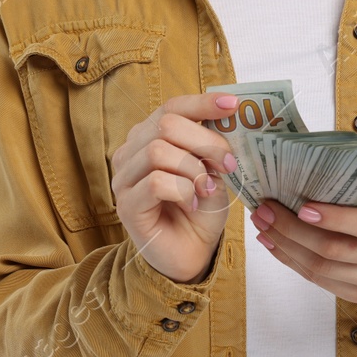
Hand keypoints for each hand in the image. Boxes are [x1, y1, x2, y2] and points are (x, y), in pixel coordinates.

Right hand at [111, 92, 241, 283]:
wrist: (190, 254)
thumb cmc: (199, 210)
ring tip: (207, 188)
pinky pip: (157, 182)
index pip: (171, 107)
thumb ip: (211, 147)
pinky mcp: (126, 205)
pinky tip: (192, 202)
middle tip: (228, 163)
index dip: (202, 102)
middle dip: (205, 141)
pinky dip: (183, 190)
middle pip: (165, 124)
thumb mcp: (212, 171)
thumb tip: (227, 120)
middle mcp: (131, 153)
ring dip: (193, 169)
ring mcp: (124, 179)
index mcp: (149, 137)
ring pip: (158, 151)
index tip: (232, 105)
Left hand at [249, 190, 356, 306]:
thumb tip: (314, 167)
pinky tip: (274, 244)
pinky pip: (320, 281)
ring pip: (321, 269)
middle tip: (265, 210)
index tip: (302, 207)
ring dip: (285, 246)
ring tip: (263, 225)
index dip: (334, 218)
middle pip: (334, 249)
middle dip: (293, 229)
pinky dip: (292, 262)